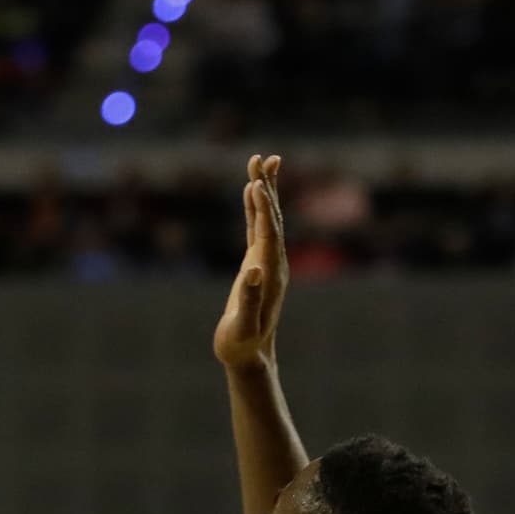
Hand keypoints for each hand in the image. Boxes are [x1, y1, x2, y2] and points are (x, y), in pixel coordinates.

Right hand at [214, 154, 287, 371]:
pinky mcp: (256, 263)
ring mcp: (266, 261)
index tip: (255, 184)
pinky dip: (255, 207)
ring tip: (261, 162)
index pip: (268, 233)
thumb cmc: (242, 344)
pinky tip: (252, 190)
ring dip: (264, 190)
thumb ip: (250, 300)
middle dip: (268, 188)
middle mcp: (272, 262)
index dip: (263, 209)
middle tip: (265, 158)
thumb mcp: (243, 327)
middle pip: (272, 218)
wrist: (250, 355)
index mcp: (269, 274)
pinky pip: (257, 228)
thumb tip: (253, 271)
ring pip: (266, 218)